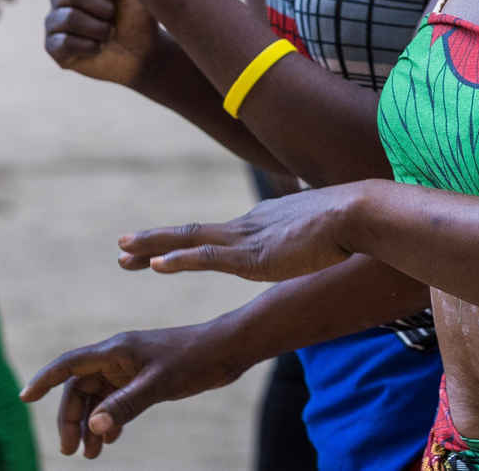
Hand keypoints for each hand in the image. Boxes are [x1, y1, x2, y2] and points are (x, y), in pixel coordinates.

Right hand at [20, 322, 250, 458]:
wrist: (226, 351)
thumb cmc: (194, 359)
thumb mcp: (160, 384)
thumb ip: (126, 405)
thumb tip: (93, 427)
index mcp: (116, 350)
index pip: (70, 364)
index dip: (45, 380)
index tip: (24, 398)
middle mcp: (118, 357)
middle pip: (80, 388)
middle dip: (72, 418)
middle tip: (72, 450)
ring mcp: (131, 368)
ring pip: (98, 397)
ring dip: (91, 424)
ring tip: (91, 454)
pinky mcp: (144, 378)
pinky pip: (116, 400)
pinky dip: (110, 420)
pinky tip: (111, 439)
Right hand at [45, 0, 160, 85]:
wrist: (142, 51)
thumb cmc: (137, 15)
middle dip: (102, 8)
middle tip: (114, 16)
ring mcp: (54, 21)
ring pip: (68, 19)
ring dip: (99, 29)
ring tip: (110, 33)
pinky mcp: (53, 47)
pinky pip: (64, 43)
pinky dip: (89, 46)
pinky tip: (99, 47)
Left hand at [115, 184, 361, 280]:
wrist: (357, 213)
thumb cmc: (349, 223)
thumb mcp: (323, 233)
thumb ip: (312, 238)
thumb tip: (323, 243)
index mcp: (262, 223)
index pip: (214, 234)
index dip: (182, 241)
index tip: (158, 249)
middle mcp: (247, 226)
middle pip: (191, 233)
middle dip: (153, 241)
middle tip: (120, 246)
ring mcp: (247, 239)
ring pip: (188, 241)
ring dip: (152, 248)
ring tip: (122, 254)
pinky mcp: (253, 255)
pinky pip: (207, 258)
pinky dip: (180, 260)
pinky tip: (157, 265)